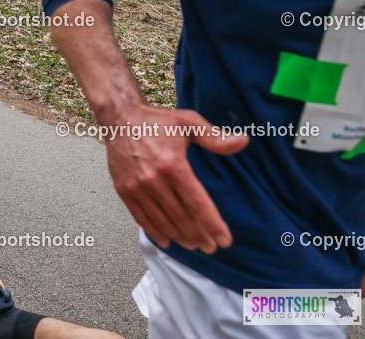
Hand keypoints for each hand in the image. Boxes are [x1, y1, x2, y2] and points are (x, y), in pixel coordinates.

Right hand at [105, 103, 248, 253]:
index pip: (197, 203)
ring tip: (194, 245)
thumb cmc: (157, 121)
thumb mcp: (189, 122)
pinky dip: (155, 232)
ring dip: (180, 237)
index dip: (213, 224)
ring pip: (162, 221)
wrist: (120, 118)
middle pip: (181, 217)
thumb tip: (244, 141)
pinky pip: (141, 218)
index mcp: (173, 165)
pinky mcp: (124, 190)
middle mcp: (153, 180)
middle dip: (199, 236)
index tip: (225, 239)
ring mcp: (136, 187)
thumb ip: (215, 137)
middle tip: (211, 247)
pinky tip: (167, 241)